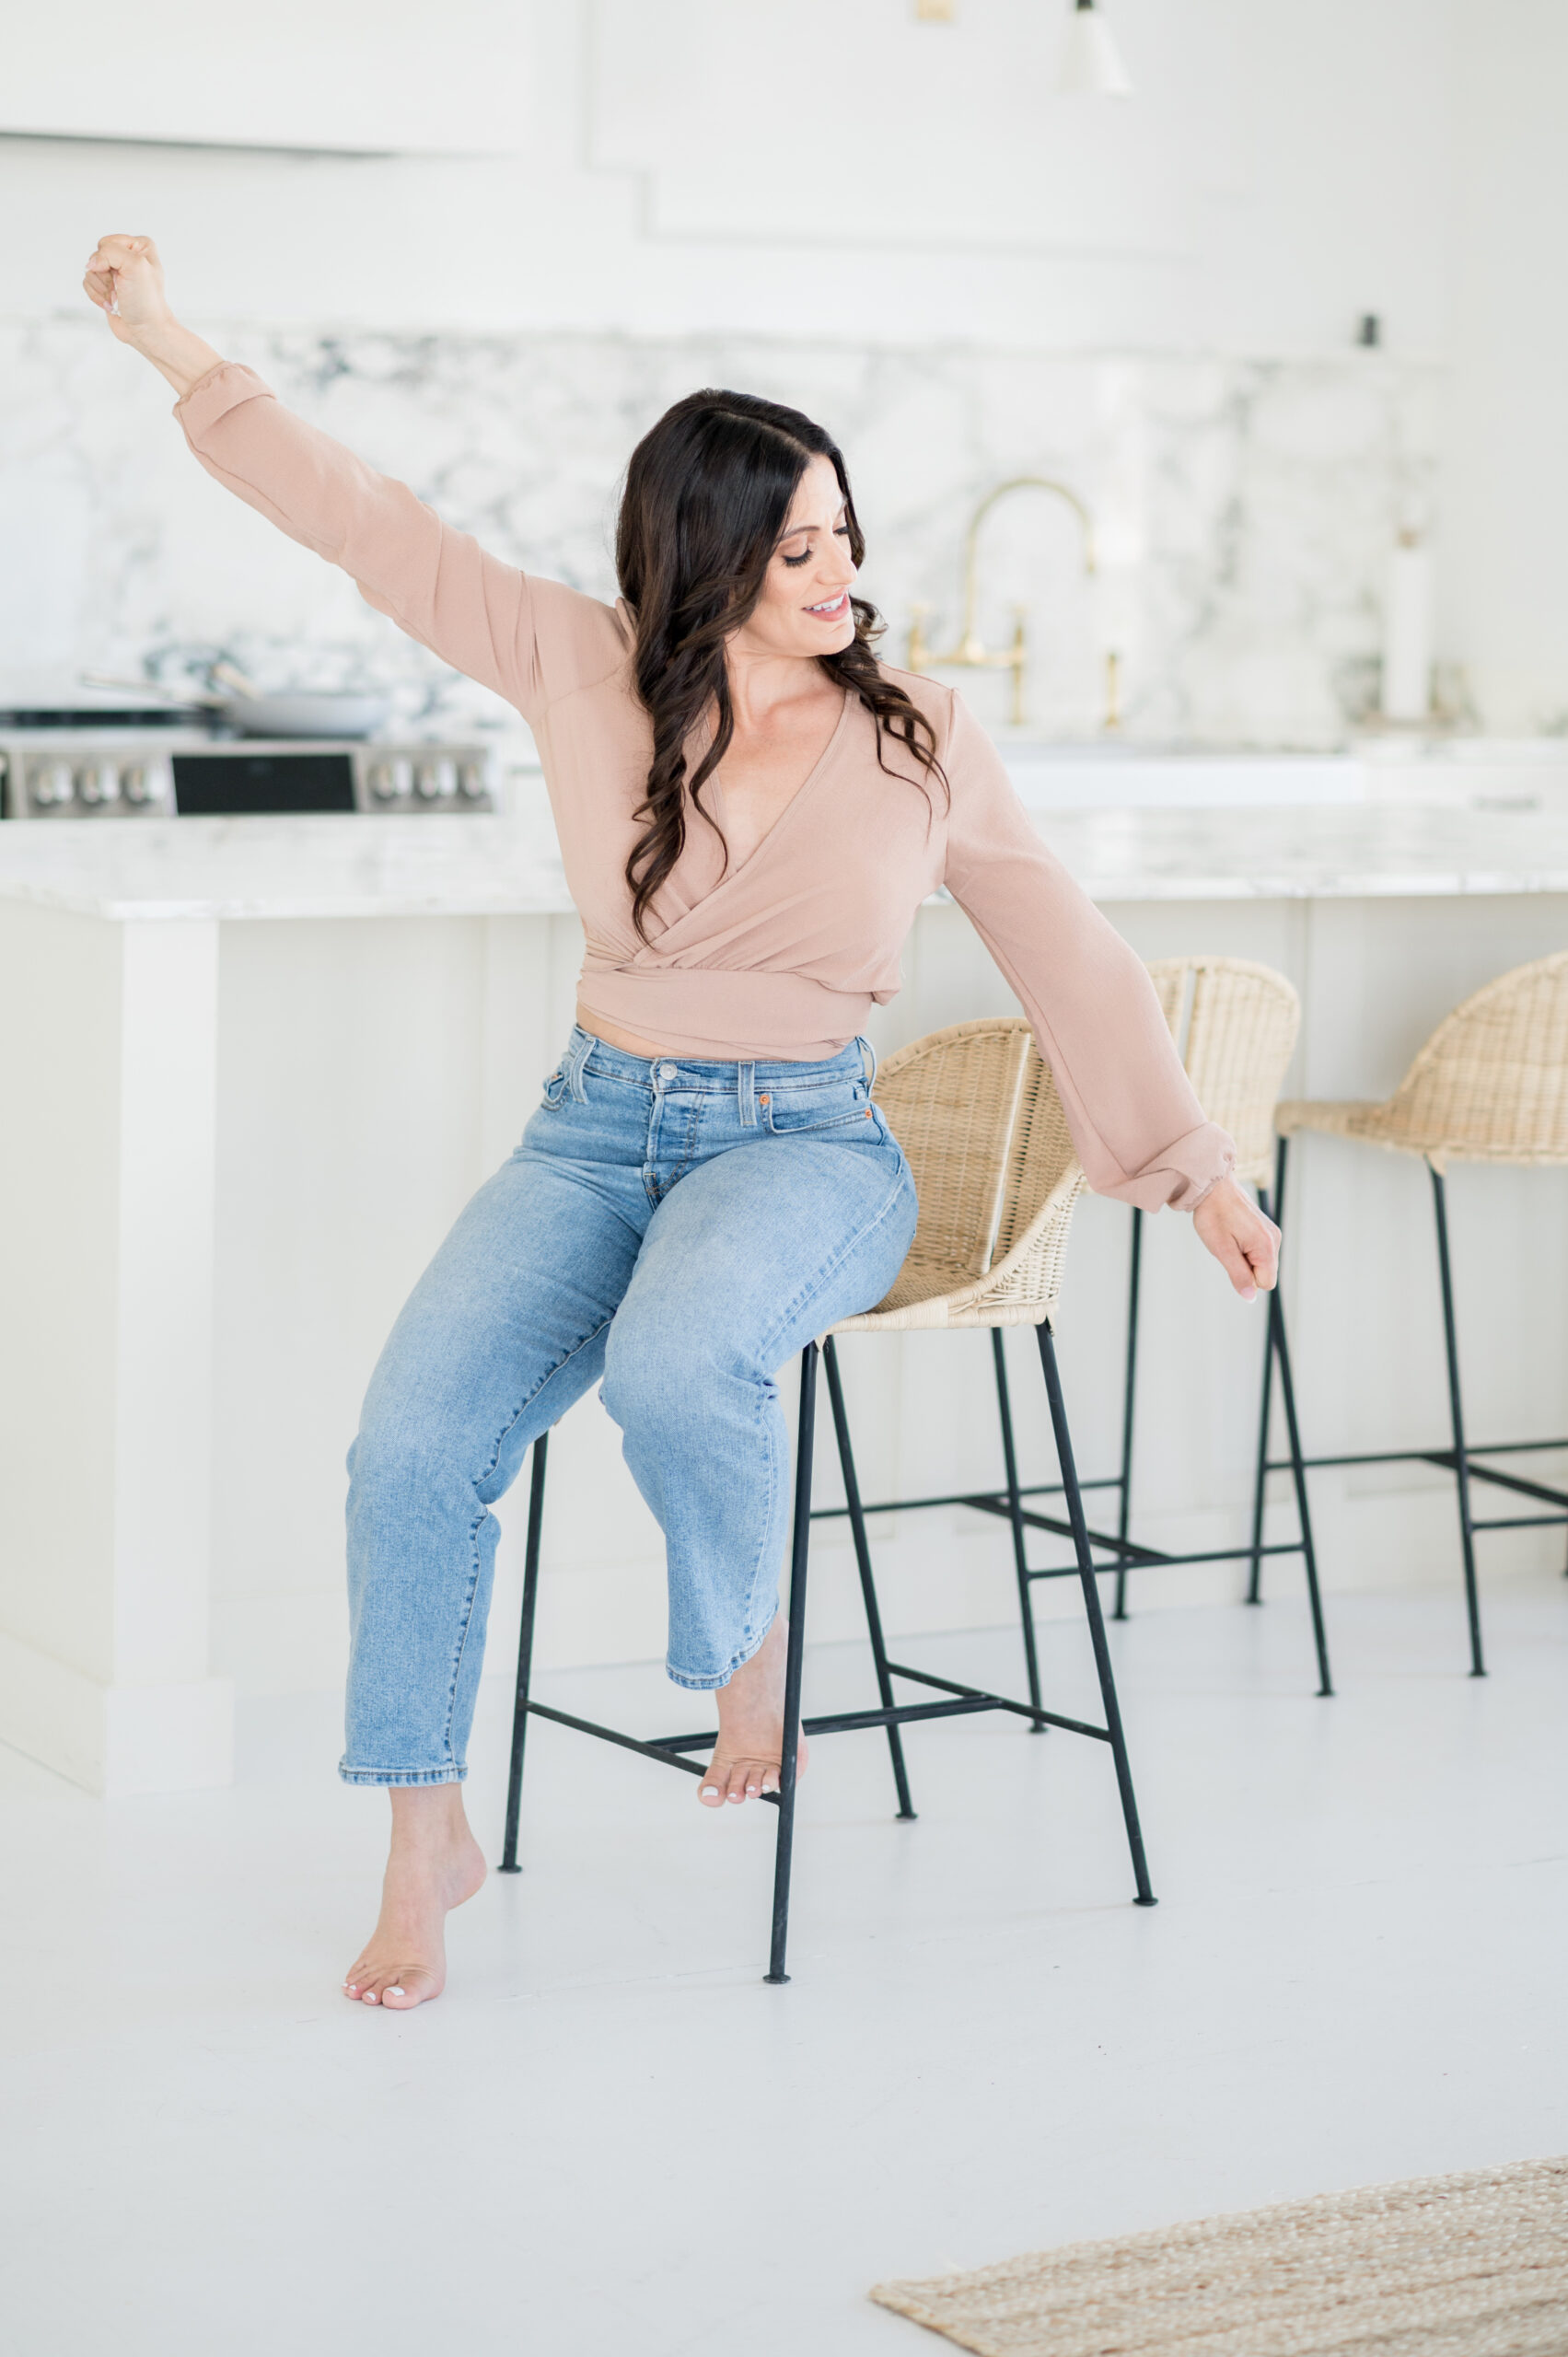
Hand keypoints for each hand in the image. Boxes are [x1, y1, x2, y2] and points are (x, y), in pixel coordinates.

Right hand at [82, 235, 222, 394]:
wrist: (146, 330)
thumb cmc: (146, 301)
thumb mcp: (134, 265)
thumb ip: (109, 252)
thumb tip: (90, 264)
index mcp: (140, 246)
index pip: (107, 242)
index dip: (109, 259)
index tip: (124, 275)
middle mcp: (128, 257)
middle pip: (97, 256)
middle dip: (104, 275)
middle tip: (119, 288)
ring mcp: (116, 273)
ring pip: (91, 270)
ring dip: (101, 288)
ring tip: (116, 298)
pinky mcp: (107, 287)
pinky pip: (88, 283)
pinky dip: (96, 296)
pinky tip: (110, 304)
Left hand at [1192, 1175, 1278, 1300]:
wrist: (1213, 1186)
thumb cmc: (1214, 1215)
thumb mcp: (1222, 1249)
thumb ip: (1238, 1275)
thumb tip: (1250, 1297)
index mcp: (1266, 1246)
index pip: (1265, 1283)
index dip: (1245, 1278)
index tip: (1232, 1258)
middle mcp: (1275, 1239)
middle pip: (1265, 1273)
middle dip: (1245, 1267)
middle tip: (1228, 1247)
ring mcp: (1271, 1233)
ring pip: (1260, 1262)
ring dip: (1243, 1257)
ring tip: (1229, 1238)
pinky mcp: (1265, 1228)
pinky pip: (1258, 1250)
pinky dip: (1244, 1248)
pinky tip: (1233, 1233)